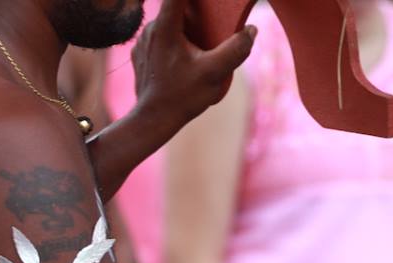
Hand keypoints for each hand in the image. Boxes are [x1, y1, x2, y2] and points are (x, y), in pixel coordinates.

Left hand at [131, 0, 256, 128]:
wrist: (153, 121)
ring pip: (167, 24)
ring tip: (202, 40)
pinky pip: (160, 39)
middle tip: (213, 20)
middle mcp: (149, 31)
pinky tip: (186, 56)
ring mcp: (142, 44)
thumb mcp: (215, 73)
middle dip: (195, 10)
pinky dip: (174, 41)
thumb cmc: (182, 97)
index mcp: (164, 27)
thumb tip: (251, 30)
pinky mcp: (141, 56)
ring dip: (184, 27)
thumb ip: (237, 49)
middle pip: (175, 8)